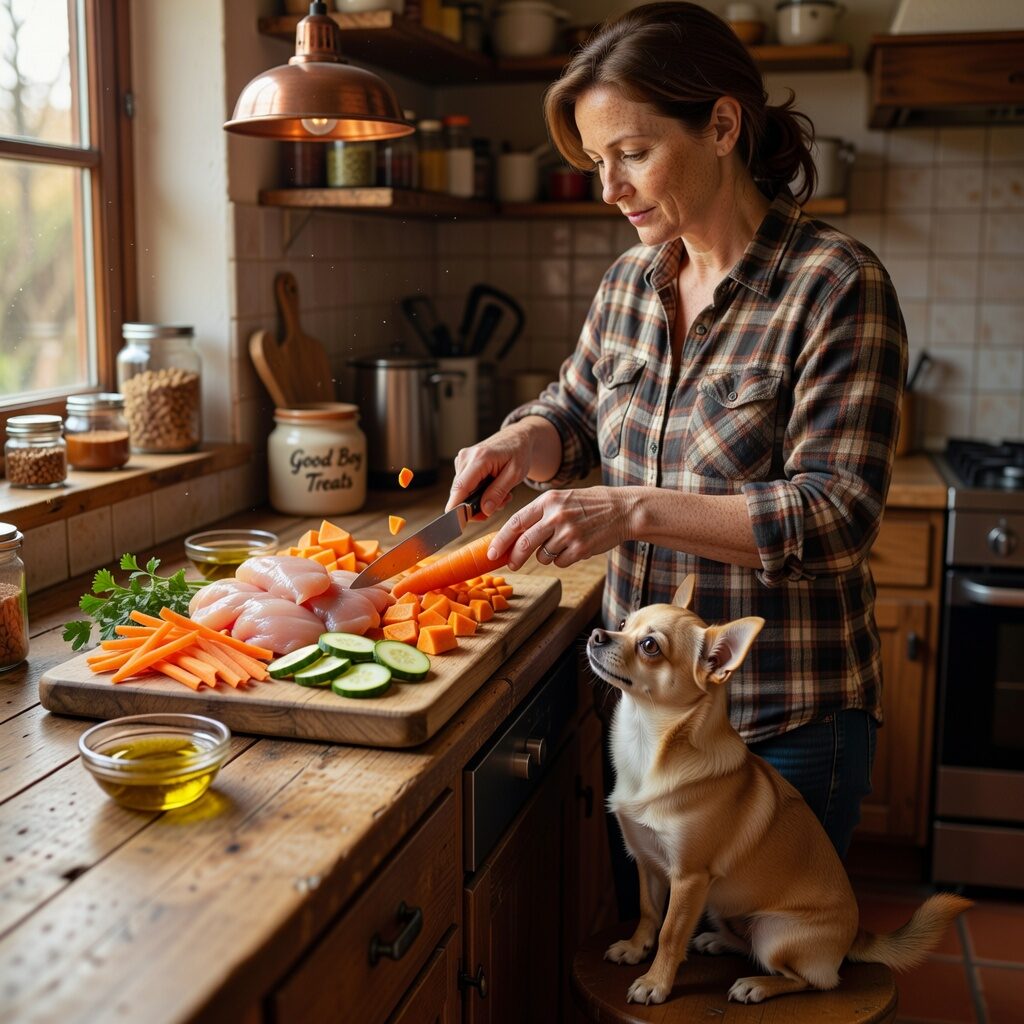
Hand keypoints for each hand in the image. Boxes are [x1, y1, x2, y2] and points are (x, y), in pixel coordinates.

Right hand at [446, 423, 536, 518]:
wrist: (517, 437)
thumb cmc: (519, 453)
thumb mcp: (515, 474)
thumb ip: (499, 492)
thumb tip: (485, 510)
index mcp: (480, 458)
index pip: (461, 488)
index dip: (456, 508)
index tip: (457, 524)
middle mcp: (466, 457)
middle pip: (460, 493)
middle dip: (477, 506)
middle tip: (499, 505)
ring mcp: (462, 459)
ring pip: (463, 491)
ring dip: (480, 499)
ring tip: (501, 493)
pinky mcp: (462, 463)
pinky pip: (465, 486)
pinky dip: (478, 492)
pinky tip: (492, 487)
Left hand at [488, 486, 631, 570]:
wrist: (623, 509)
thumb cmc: (590, 505)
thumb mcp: (562, 499)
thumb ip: (539, 514)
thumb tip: (514, 537)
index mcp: (548, 501)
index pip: (516, 522)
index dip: (501, 540)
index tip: (491, 552)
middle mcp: (556, 516)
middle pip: (525, 543)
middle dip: (514, 557)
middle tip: (511, 564)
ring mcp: (569, 532)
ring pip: (543, 555)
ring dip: (547, 555)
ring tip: (562, 543)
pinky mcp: (581, 547)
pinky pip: (560, 562)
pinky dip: (563, 559)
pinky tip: (575, 547)